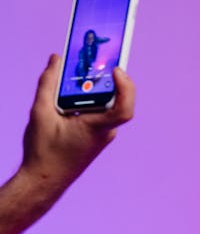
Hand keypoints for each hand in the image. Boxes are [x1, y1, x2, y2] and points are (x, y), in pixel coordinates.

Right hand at [19, 54, 134, 197]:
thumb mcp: (40, 113)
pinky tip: (70, 89)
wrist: (44, 180)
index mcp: (96, 128)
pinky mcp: (96, 134)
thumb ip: (47, 83)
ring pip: (103, 103)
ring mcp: (102, 134)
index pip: (123, 109)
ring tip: (78, 66)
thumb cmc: (43, 152)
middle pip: (112, 98)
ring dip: (91, 86)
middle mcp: (105, 131)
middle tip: (93, 53)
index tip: (116, 69)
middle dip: (102, 75)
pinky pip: (97, 110)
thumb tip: (56, 59)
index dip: (125, 87)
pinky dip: (86, 97)